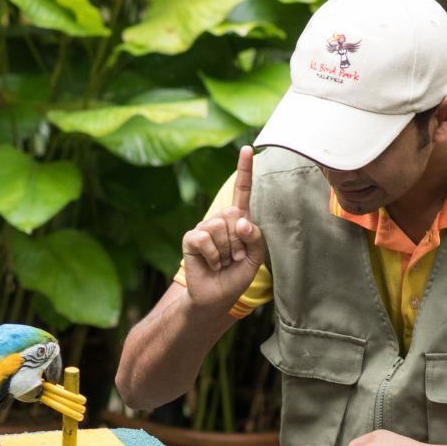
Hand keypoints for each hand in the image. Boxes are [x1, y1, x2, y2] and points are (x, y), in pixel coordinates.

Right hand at [182, 145, 265, 309]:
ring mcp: (204, 228)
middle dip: (238, 241)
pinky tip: (211, 263)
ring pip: (219, 226)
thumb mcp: (256, 258)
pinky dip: (212, 254)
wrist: (217, 297)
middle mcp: (220, 220)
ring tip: (222, 262)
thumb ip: (255, 237)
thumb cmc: (236, 276)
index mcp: (238, 221)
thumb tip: (239, 220)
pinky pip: (204, 237)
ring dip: (226, 250)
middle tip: (234, 258)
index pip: (242, 192)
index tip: (247, 148)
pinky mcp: (191, 238)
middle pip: (233, 214)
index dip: (244, 170)